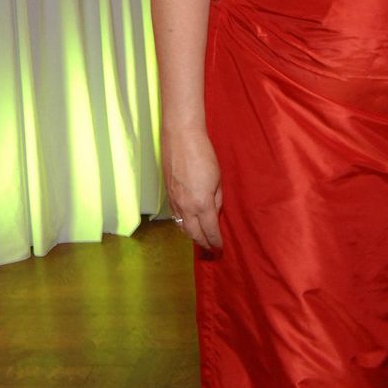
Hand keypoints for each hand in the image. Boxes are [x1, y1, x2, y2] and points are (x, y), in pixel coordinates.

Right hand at [163, 128, 223, 251]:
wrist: (181, 138)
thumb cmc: (204, 155)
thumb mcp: (218, 179)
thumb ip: (217, 200)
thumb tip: (215, 213)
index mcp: (201, 204)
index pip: (209, 230)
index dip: (215, 242)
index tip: (220, 248)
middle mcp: (186, 206)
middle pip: (193, 234)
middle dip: (203, 243)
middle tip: (211, 249)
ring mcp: (174, 201)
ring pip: (182, 226)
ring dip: (191, 235)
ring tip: (200, 240)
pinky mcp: (167, 194)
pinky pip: (175, 216)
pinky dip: (182, 224)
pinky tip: (187, 224)